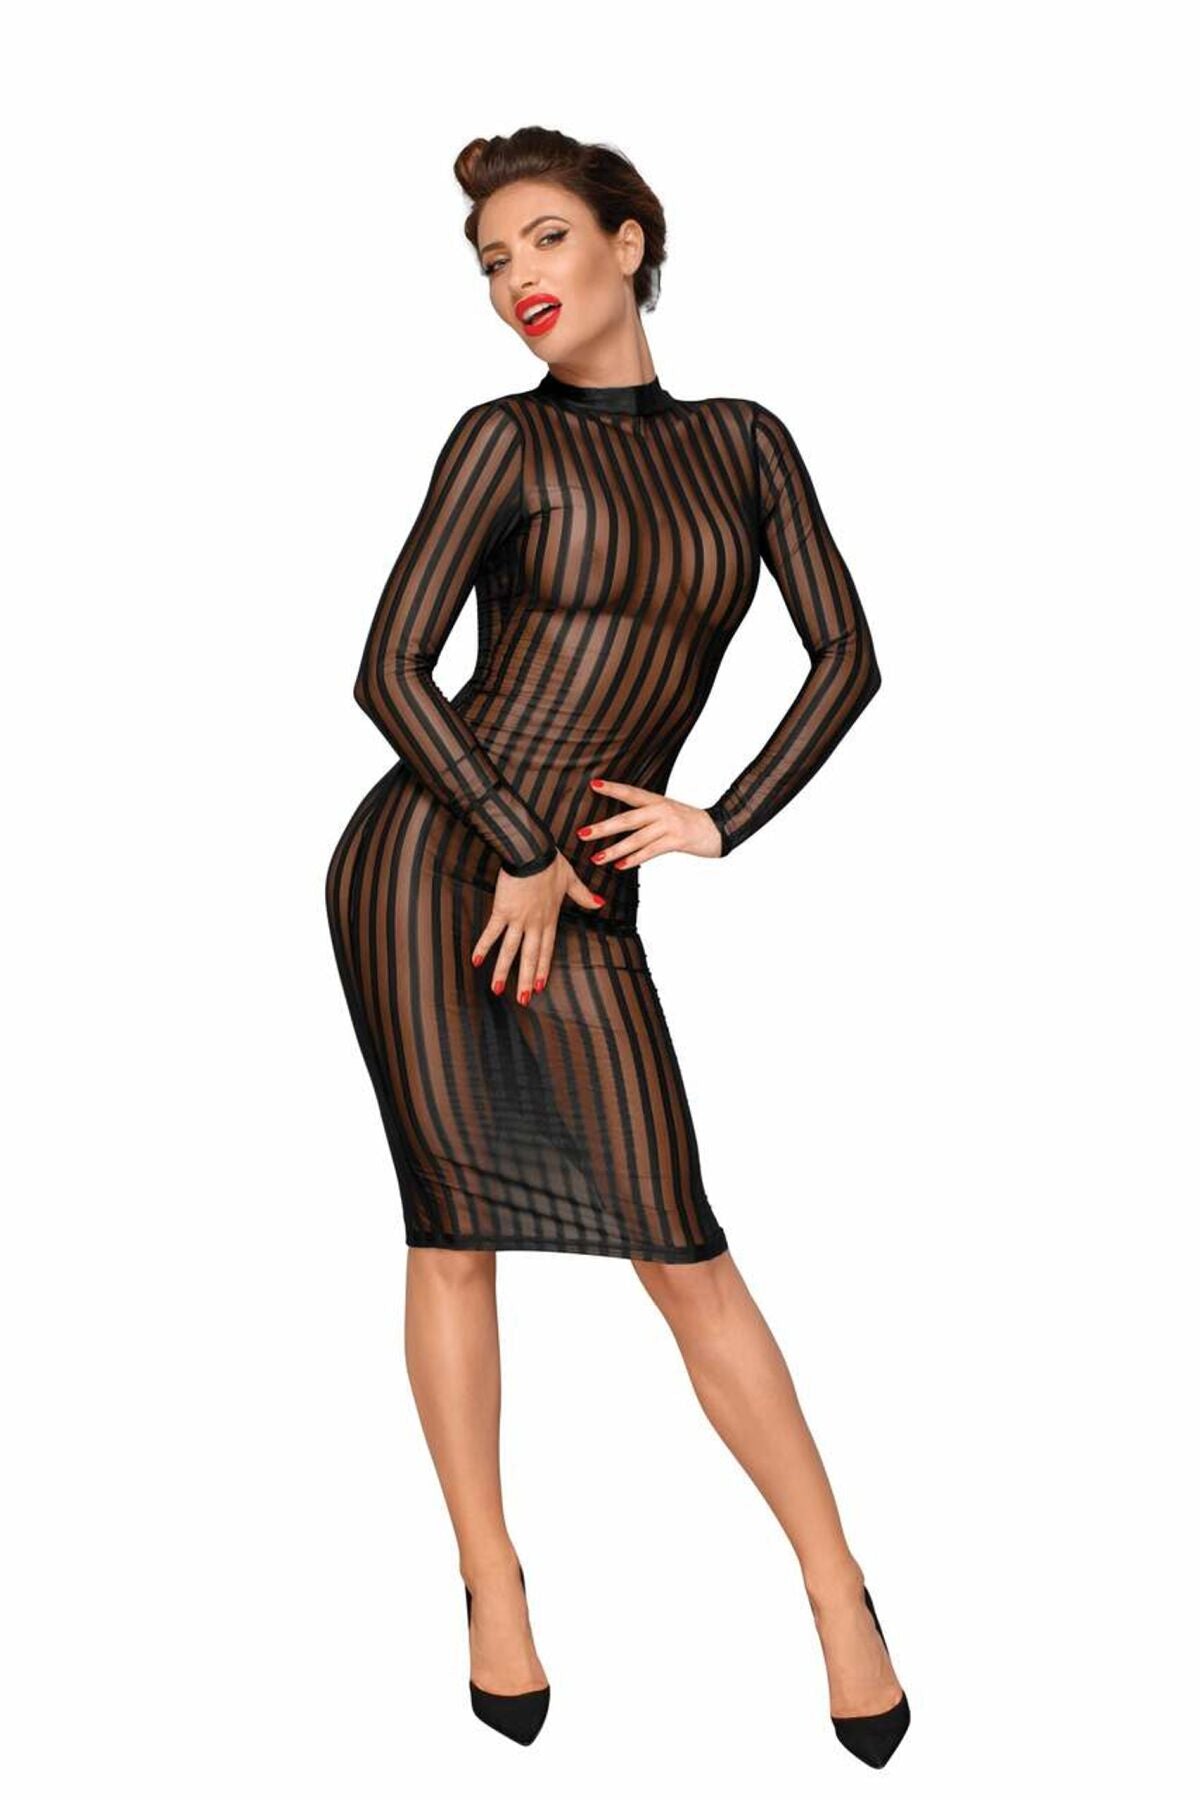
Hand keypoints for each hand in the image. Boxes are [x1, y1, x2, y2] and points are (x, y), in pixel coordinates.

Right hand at [470, 851, 604, 1003]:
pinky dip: (483, 947)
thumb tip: (600, 903)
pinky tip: (476, 962)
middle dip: (526, 980)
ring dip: (504, 971)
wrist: (531, 851)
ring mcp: (518, 919)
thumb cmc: (550, 861)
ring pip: (510, 950)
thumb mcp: (571, 879)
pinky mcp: (502, 910)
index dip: (544, 968)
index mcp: (550, 918)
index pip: (547, 949)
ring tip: (497, 990)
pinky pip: (492, 932)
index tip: (541, 986)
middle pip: (530, 956)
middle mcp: (534, 923)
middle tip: (523, 1000)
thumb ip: (583, 895)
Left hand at [578, 778, 722, 865]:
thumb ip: (648, 815)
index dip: (612, 788)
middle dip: (603, 828)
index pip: (631, 792)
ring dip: (614, 849)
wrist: (720, 828)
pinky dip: (634, 859)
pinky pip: (651, 851)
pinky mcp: (676, 840)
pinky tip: (620, 866)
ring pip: (636, 839)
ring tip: (596, 857)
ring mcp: (669, 825)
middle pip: (627, 819)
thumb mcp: (669, 812)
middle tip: (582, 833)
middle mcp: (661, 810)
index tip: (592, 785)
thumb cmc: (691, 822)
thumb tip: (623, 824)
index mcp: (657, 801)